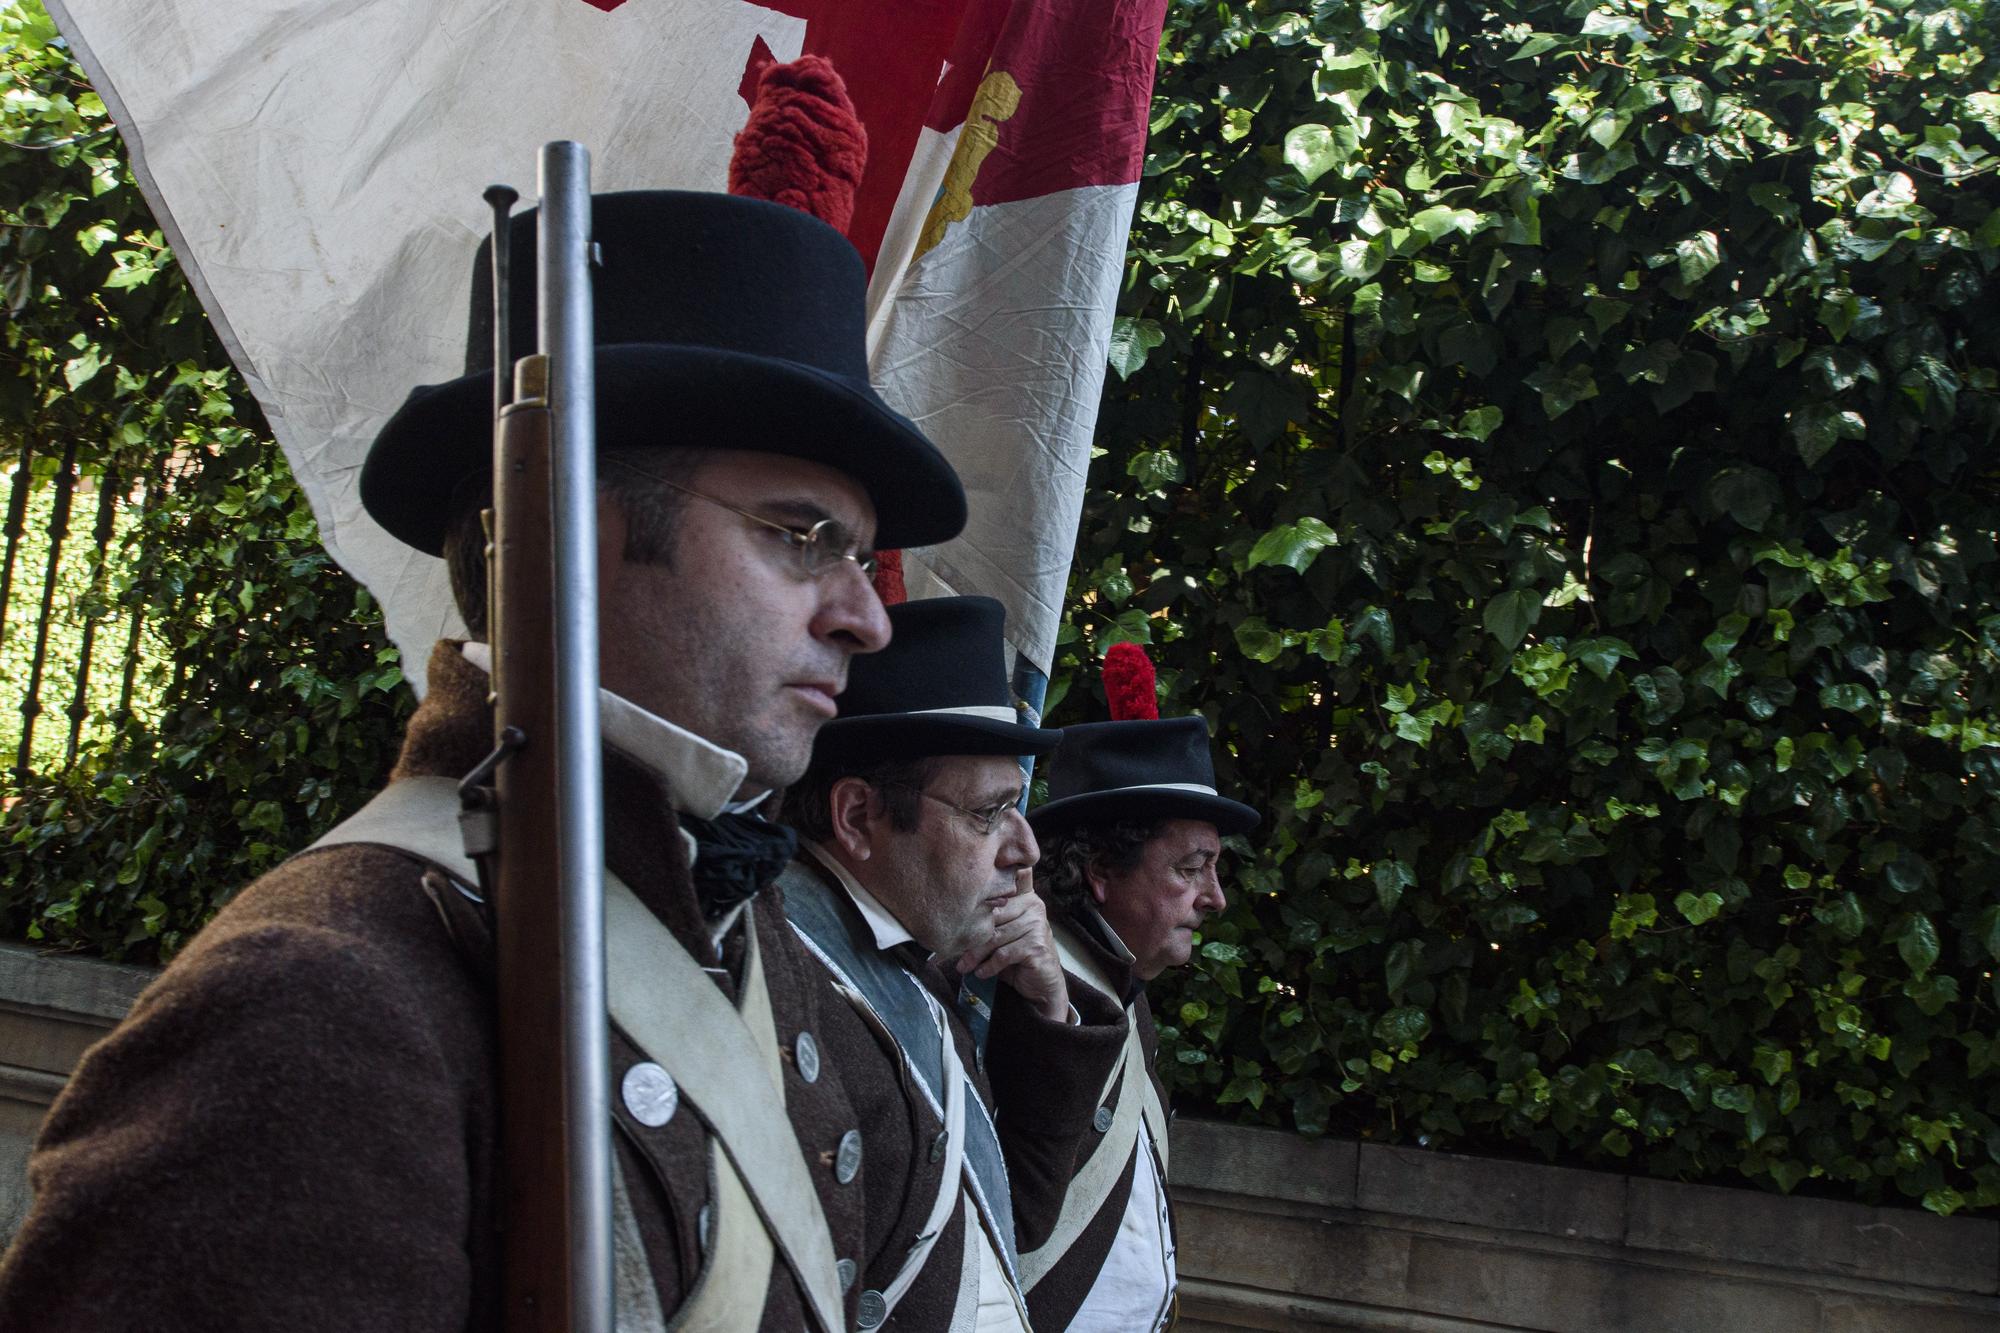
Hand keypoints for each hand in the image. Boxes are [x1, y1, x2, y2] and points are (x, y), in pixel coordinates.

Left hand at [955, 872, 1067, 1023]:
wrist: (1042, 985)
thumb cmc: (1016, 957)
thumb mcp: (1001, 934)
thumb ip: (988, 920)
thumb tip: (953, 918)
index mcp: (1025, 896)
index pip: (1012, 875)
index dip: (1004, 861)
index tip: (989, 860)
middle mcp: (1033, 905)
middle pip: (993, 913)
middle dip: (971, 933)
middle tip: (953, 947)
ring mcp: (1037, 924)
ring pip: (995, 936)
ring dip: (975, 955)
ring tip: (963, 966)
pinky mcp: (1037, 945)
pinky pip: (1004, 953)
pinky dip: (989, 966)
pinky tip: (981, 972)